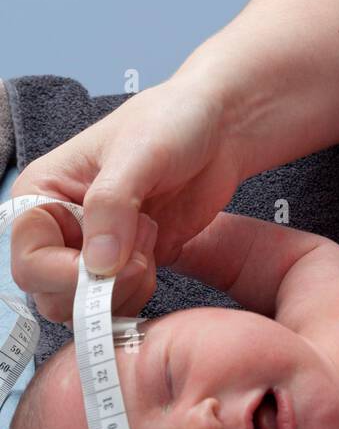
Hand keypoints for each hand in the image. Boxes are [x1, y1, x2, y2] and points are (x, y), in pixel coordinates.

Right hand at [10, 76, 243, 321]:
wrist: (221, 129)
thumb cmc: (172, 121)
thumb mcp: (139, 152)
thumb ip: (112, 204)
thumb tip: (97, 264)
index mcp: (43, 194)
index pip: (27, 259)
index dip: (62, 274)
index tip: (106, 266)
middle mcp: (61, 228)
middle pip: (50, 293)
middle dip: (98, 287)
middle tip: (139, 252)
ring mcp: (94, 251)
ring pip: (86, 307)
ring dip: (124, 289)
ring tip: (151, 237)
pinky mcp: (128, 265)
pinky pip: (120, 304)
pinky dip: (140, 292)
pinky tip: (159, 253)